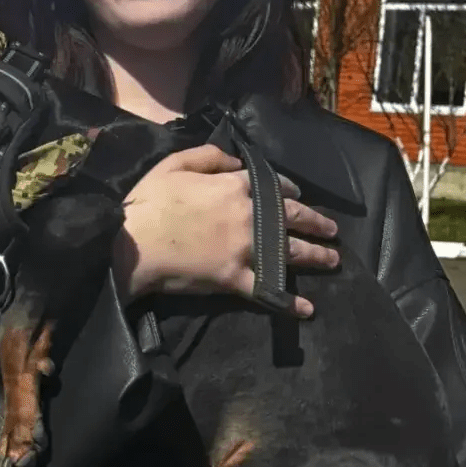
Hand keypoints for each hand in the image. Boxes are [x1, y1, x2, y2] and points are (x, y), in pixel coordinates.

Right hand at [113, 144, 339, 318]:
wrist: (133, 245)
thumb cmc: (149, 203)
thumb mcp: (175, 163)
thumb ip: (211, 157)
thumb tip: (238, 163)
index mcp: (235, 186)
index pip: (273, 186)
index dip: (289, 190)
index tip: (299, 196)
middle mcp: (250, 216)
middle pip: (293, 218)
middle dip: (316, 223)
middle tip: (332, 230)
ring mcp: (246, 250)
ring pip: (290, 252)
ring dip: (316, 256)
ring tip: (332, 260)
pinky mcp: (235, 279)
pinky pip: (269, 291)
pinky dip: (290, 302)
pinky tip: (307, 309)